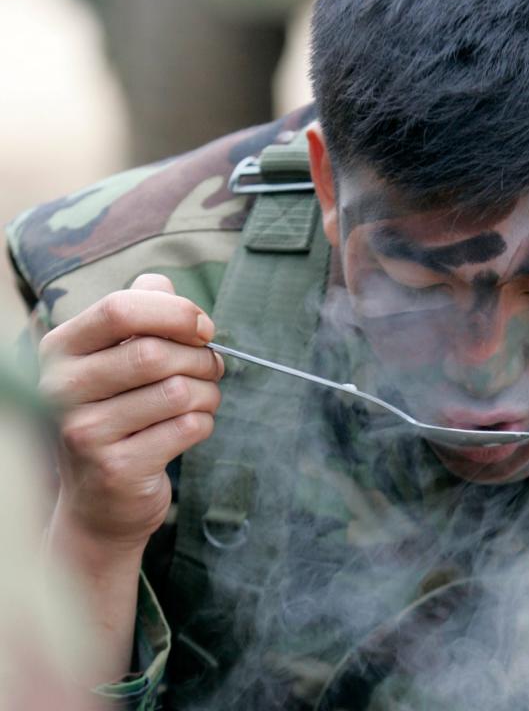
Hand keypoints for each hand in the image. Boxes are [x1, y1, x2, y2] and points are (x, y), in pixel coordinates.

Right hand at [39, 274, 223, 549]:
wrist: (100, 502)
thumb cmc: (118, 416)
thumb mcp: (115, 360)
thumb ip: (138, 315)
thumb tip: (161, 282)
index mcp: (61, 350)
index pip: (121, 308)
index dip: (176, 312)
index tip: (204, 327)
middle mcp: (61, 389)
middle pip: (156, 353)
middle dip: (201, 358)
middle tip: (211, 368)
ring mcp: (85, 432)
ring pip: (179, 391)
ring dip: (208, 393)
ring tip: (202, 399)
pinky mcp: (117, 467)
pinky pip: (188, 427)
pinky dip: (204, 423)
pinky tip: (190, 429)